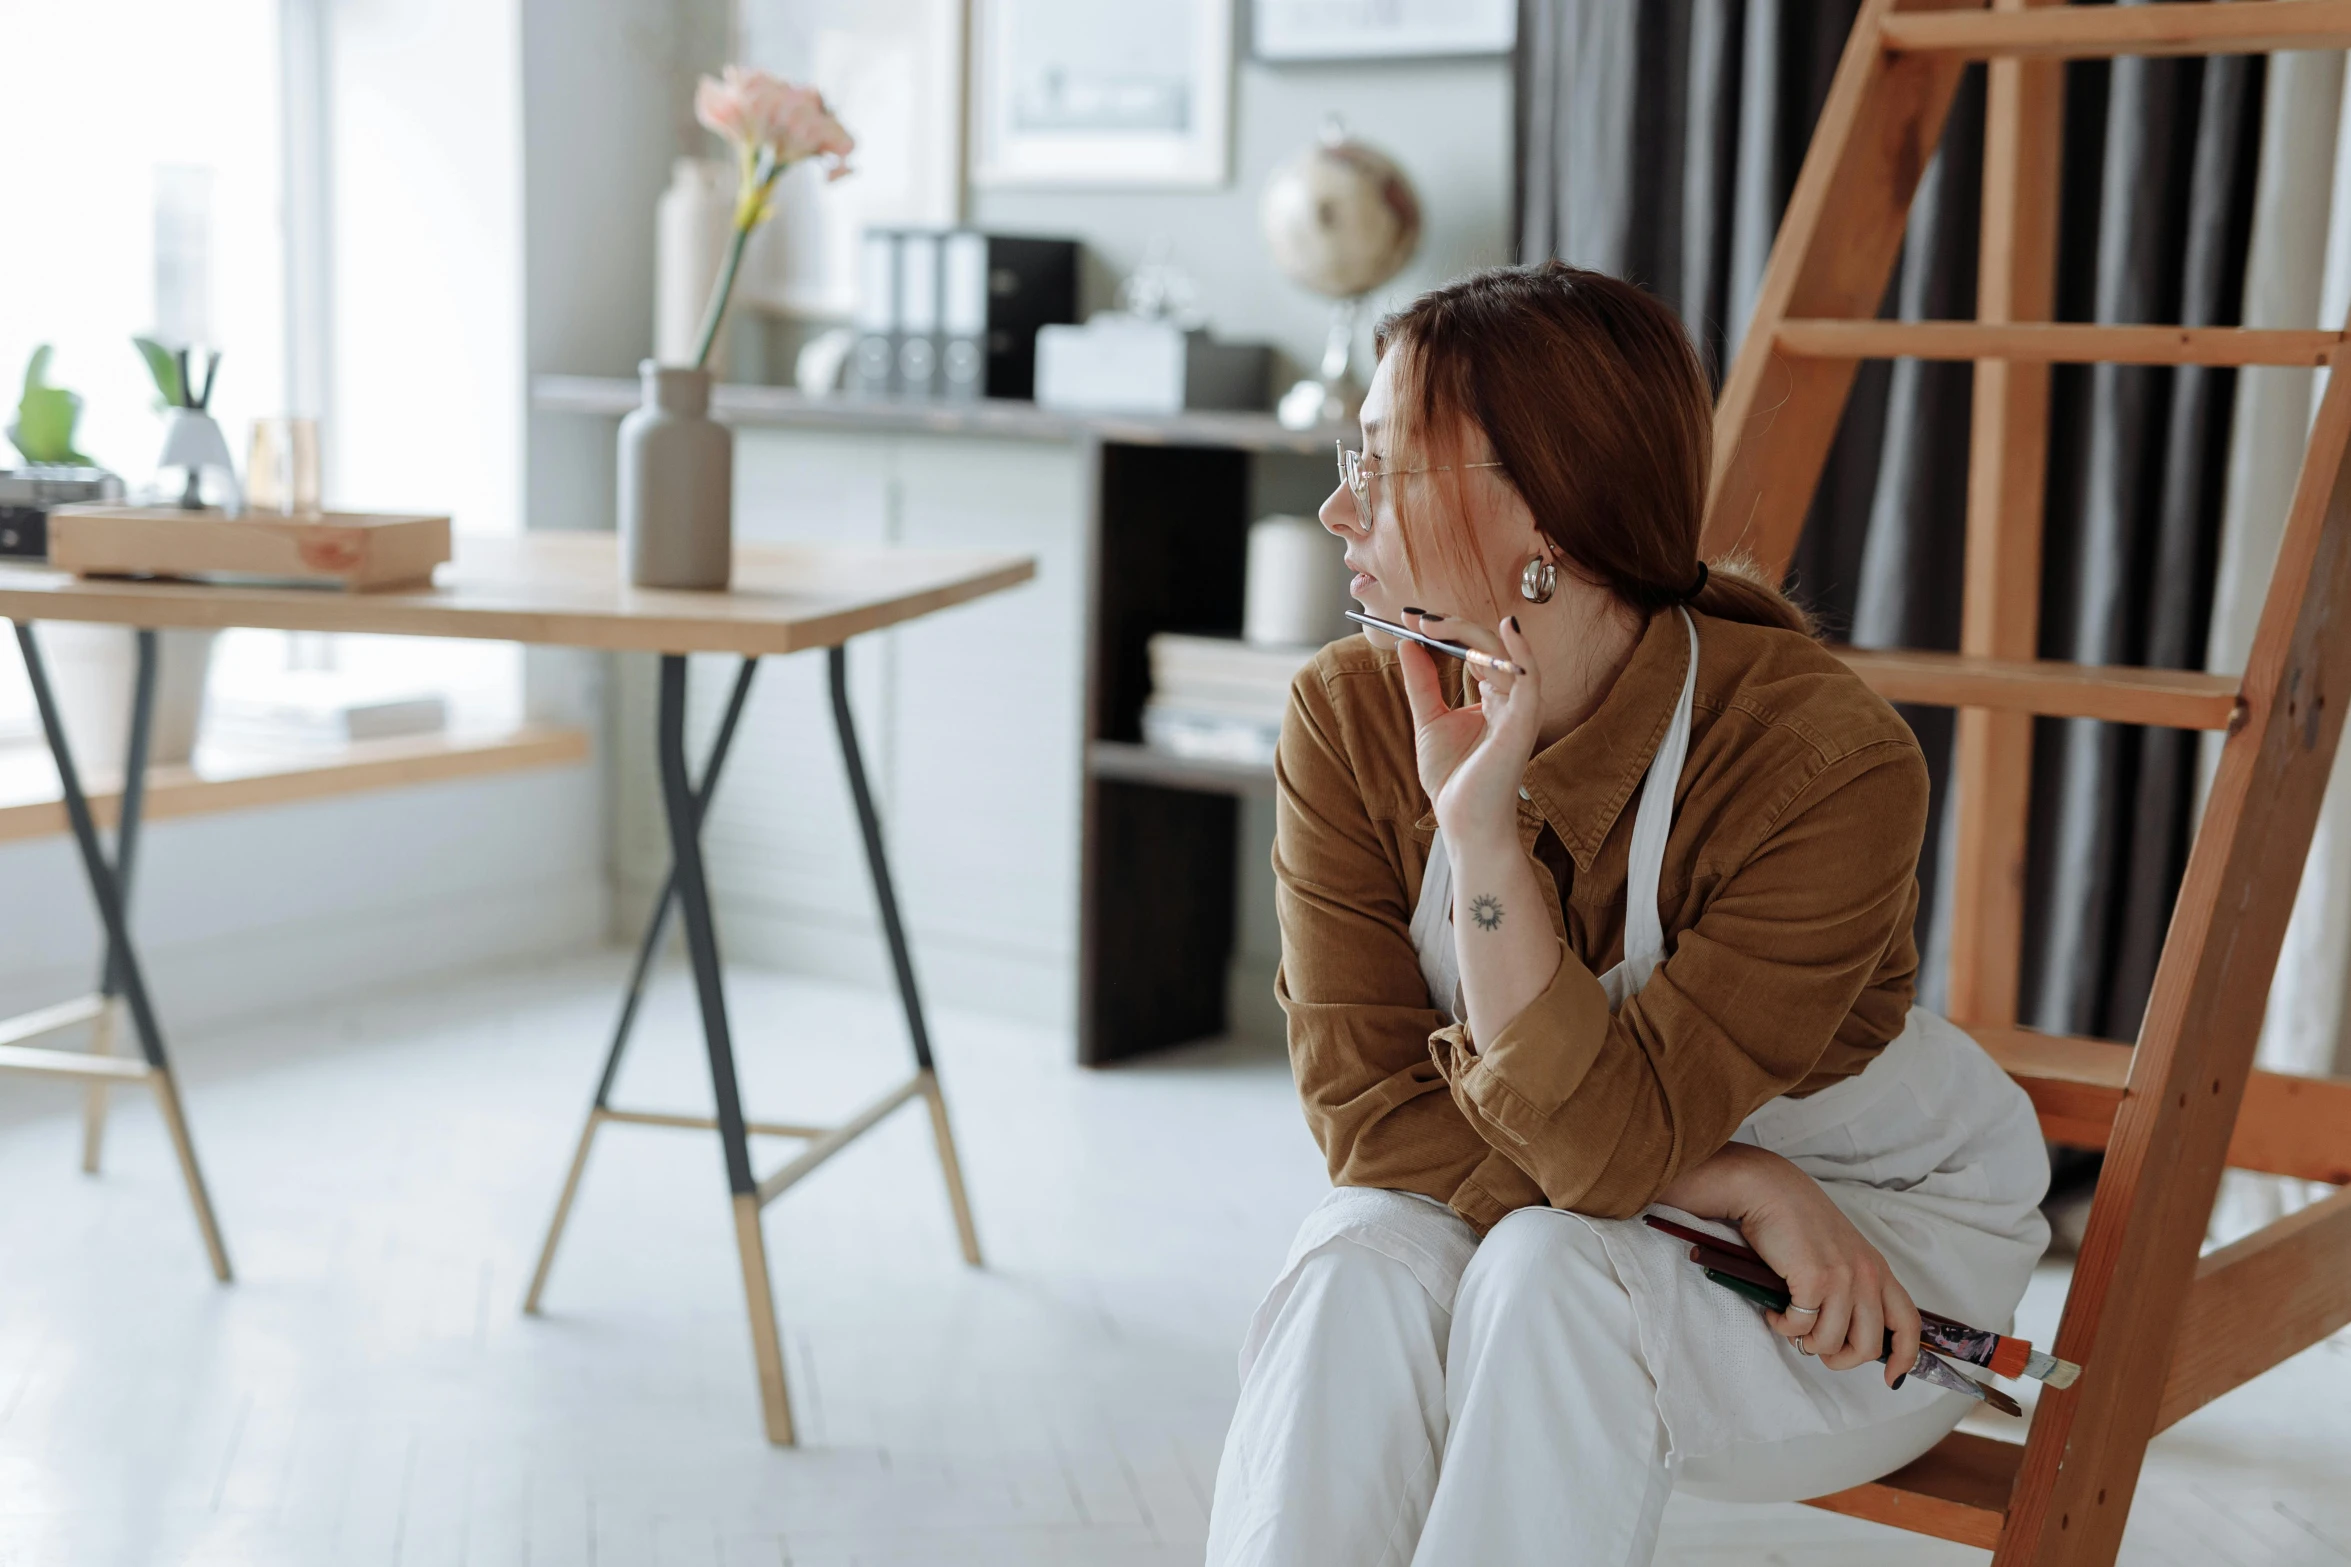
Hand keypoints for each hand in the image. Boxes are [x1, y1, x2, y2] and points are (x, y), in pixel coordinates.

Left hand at [1395, 612, 1540, 848]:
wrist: (1464, 823)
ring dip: (1465, 632)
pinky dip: (1521, 650)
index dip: (1444, 630)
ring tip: (1429, 623)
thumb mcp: (1429, 721)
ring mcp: (1520, 707)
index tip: (1409, 618)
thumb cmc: (1454, 780)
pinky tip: (1507, 627)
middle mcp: (1510, 697)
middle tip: (1414, 617)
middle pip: (1486, 645)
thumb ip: (1422, 682)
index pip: (1472, 649)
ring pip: (1501, 652)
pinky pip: (1530, 676)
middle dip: (1449, 625)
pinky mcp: (1524, 721)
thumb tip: (1407, 643)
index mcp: (1492, 696)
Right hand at [1659, 1143, 1921, 1387]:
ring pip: (1830, 1342)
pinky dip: (1783, 1326)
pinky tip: (1774, 1312)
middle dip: (1839, 1359)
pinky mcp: (1813, 1280)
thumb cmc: (1796, 1219)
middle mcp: (1867, 1276)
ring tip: (1788, 1322)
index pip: (1909, 1324)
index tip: (1890, 1378)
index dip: (1904, 1358)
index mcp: (1877, 1270)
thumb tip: (1841, 1331)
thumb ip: (1851, 1285)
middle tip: (1816, 1348)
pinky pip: (1800, 1327)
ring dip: (1805, 1341)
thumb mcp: (1840, 1251)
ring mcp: (1842, 1278)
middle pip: (1867, 1346)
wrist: (1766, 1188)